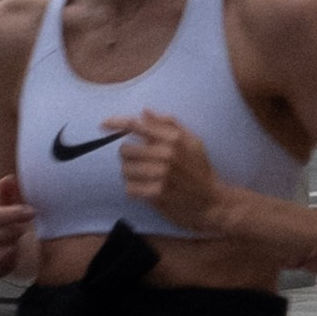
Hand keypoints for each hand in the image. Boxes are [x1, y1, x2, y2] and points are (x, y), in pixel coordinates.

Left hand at [106, 108, 230, 231]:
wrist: (212, 203)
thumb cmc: (201, 171)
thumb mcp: (194, 142)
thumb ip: (170, 125)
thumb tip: (146, 112)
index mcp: (173, 139)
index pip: (137, 125)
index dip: (116, 123)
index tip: (103, 125)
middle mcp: (166, 154)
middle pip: (125, 149)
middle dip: (128, 157)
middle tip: (138, 163)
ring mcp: (161, 174)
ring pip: (125, 170)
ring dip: (130, 175)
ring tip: (144, 178)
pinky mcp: (157, 194)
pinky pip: (130, 188)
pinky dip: (134, 190)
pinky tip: (145, 191)